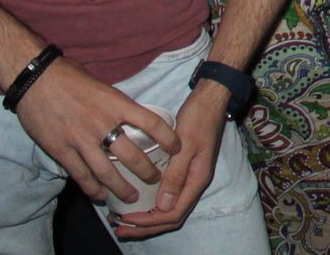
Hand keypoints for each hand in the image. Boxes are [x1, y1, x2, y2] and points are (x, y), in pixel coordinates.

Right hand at [13, 57, 179, 204]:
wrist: (37, 79)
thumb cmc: (71, 77)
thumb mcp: (103, 86)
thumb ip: (117, 104)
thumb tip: (131, 117)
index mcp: (117, 104)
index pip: (151, 123)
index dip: (168, 138)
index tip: (177, 147)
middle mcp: (102, 123)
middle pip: (132, 155)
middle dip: (147, 171)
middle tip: (156, 180)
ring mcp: (81, 139)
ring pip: (106, 172)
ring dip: (121, 187)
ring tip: (132, 196)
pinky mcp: (61, 150)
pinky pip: (81, 175)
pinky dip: (92, 188)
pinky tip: (100, 195)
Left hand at [110, 81, 229, 239]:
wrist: (210, 100)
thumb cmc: (198, 119)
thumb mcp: (185, 145)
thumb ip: (176, 175)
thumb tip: (163, 206)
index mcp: (197, 179)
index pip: (174, 213)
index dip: (149, 222)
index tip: (125, 218)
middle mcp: (194, 183)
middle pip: (172, 216)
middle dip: (146, 227)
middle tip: (119, 228)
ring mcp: (190, 177)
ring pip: (170, 208)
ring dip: (148, 219)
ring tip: (125, 220)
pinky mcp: (184, 170)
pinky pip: (169, 195)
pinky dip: (153, 204)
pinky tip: (139, 200)